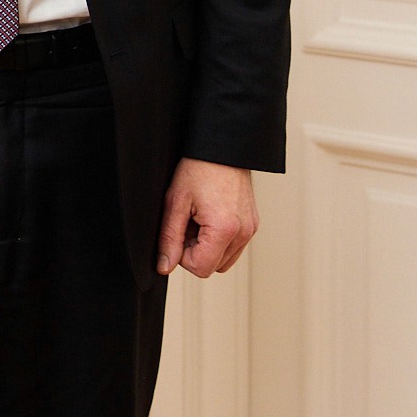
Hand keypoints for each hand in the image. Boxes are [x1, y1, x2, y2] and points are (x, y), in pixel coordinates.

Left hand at [157, 158, 258, 277]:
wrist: (222, 148)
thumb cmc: (199, 169)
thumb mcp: (175, 203)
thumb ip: (169, 238)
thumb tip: (164, 266)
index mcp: (225, 229)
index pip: (201, 268)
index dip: (182, 255)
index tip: (178, 232)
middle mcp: (243, 233)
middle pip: (213, 267)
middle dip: (194, 250)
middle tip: (187, 222)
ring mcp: (250, 229)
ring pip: (223, 259)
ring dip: (207, 246)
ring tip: (198, 219)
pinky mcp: (252, 225)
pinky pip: (233, 247)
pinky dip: (218, 239)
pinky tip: (209, 217)